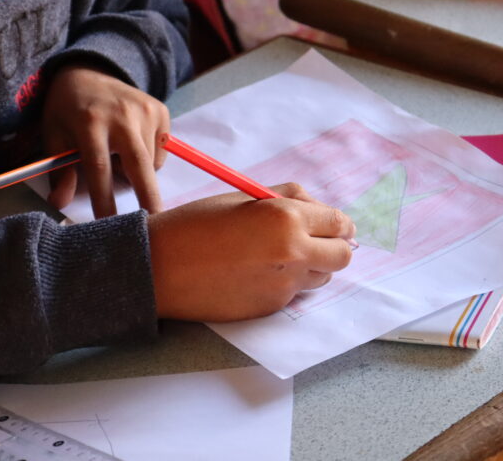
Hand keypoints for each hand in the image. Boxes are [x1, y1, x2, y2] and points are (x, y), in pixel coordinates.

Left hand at [42, 65, 169, 217]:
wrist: (87, 72)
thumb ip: (60, 171)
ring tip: (117, 158)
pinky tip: (131, 144)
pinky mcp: (160, 110)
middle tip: (155, 223)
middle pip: (138, 165)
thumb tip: (59, 203)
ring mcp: (145, 111)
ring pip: (149, 162)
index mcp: (90, 122)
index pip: (98, 167)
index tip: (109, 225)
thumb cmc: (67, 111)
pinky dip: (149, 159)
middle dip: (148, 197)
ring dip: (138, 174)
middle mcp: (121, 115)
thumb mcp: (54, 136)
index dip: (104, 199)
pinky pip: (159, 151)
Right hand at [147, 183, 355, 321]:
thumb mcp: (243, 196)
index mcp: (287, 218)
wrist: (160, 267)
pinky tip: (256, 273)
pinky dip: (286, 282)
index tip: (333, 225)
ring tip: (278, 255)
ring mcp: (284, 284)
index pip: (339, 223)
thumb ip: (286, 198)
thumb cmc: (196, 225)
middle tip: (313, 241)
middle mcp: (293, 252)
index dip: (338, 224)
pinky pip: (294, 293)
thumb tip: (317, 207)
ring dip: (312, 266)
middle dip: (333, 246)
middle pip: (342, 255)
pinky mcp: (271, 307)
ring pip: (322, 277)